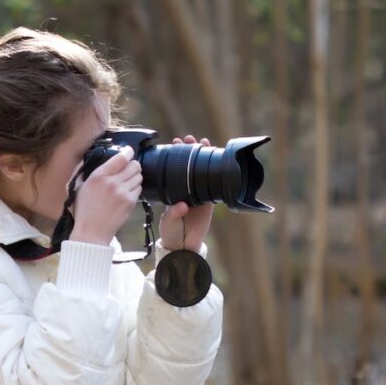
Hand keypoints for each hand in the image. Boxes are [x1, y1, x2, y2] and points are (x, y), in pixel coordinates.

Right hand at [69, 147, 142, 246]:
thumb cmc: (83, 211)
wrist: (91, 232)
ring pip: (139, 176)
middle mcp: (112, 182)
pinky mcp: (130, 203)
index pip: (121, 157)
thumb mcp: (77, 187)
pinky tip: (126, 193)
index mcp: (98, 176)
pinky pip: (139, 189)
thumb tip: (91, 157)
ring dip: (135, 177)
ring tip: (127, 182)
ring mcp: (122, 193)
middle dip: (133, 165)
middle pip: (134, 165)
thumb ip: (83, 170)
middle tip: (128, 168)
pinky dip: (135, 189)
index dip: (128, 152)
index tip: (128, 152)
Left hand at [159, 135, 214, 250]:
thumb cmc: (171, 232)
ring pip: (201, 172)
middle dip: (190, 151)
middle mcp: (185, 190)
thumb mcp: (168, 222)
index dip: (175, 156)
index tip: (175, 143)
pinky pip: (213, 187)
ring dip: (203, 157)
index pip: (173, 170)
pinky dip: (215, 176)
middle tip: (189, 138)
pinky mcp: (209, 203)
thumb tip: (182, 205)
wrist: (183, 246)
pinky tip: (217, 163)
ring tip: (204, 142)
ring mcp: (198, 195)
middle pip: (188, 166)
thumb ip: (173, 214)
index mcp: (172, 191)